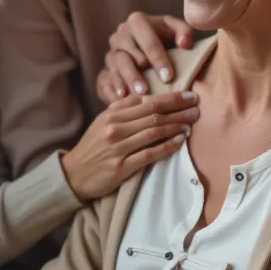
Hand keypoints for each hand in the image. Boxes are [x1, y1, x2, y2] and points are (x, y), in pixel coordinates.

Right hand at [61, 91, 198, 200]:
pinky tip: (179, 141)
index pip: (147, 102)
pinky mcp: (121, 167)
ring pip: (153, 132)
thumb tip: (149, 97)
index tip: (189, 95)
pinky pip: (149, 154)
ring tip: (191, 123)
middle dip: (178, 110)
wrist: (73, 174)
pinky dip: (166, 147)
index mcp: (112, 114)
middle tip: (197, 107)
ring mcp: (118, 147)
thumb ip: (124, 108)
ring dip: (175, 126)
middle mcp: (115, 128)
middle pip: (153, 115)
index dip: (170, 98)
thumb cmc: (92, 146)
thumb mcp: (103, 121)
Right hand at [95, 12, 194, 103]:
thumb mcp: (178, 32)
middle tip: (147, 90)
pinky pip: (103, 82)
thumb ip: (185, 33)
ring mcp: (110, 55)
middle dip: (136, 74)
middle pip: (125, 55)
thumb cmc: (169, 41)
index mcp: (137, 22)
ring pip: (114, 69)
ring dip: (124, 83)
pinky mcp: (104, 73)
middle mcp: (119, 36)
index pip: (146, 39)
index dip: (157, 58)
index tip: (168, 76)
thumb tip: (184, 44)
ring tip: (135, 96)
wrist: (153, 53)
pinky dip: (112, 92)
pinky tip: (121, 101)